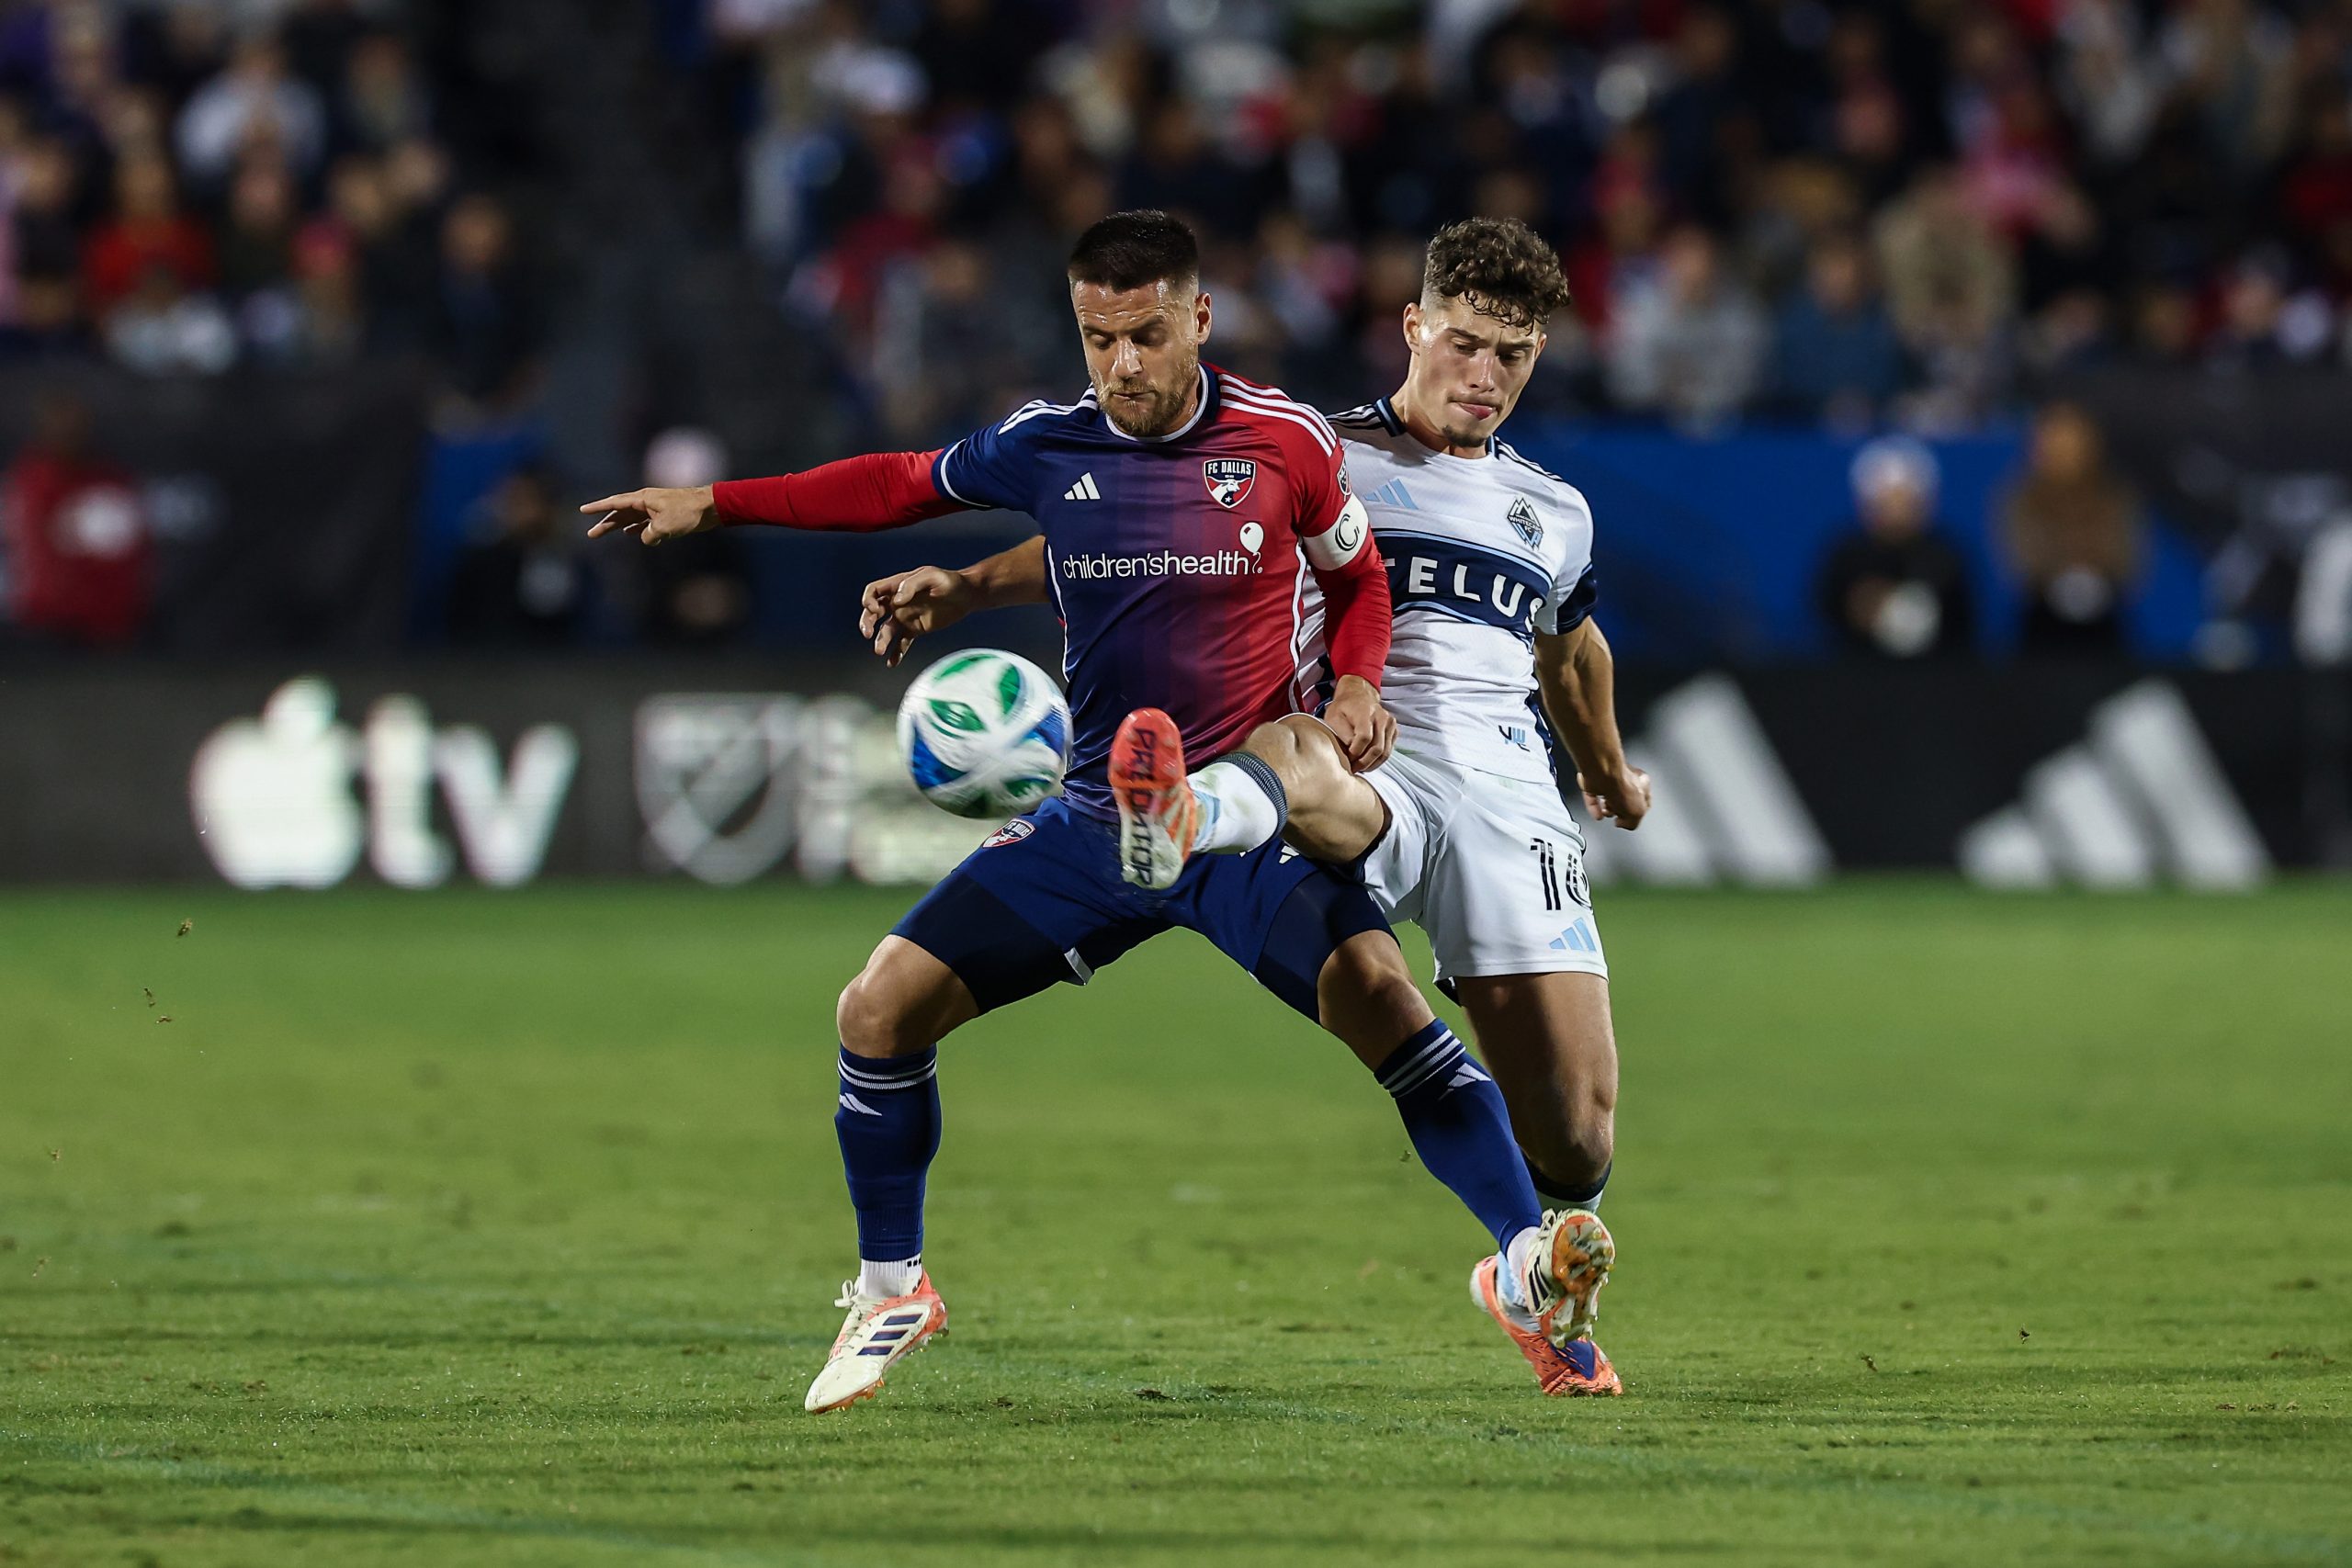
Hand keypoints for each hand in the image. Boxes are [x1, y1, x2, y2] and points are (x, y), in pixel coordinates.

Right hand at [580, 485, 718, 545]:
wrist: (710, 507)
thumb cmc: (687, 512)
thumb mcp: (664, 526)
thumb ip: (649, 534)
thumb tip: (644, 538)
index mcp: (643, 499)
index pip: (615, 503)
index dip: (598, 507)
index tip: (583, 510)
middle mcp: (646, 502)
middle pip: (620, 512)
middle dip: (605, 523)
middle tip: (591, 534)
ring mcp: (655, 508)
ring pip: (631, 518)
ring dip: (618, 526)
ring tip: (604, 533)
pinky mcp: (665, 516)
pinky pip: (644, 522)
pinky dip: (636, 528)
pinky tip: (631, 533)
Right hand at [859, 565, 977, 666]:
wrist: (966, 596)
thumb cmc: (950, 581)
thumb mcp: (931, 576)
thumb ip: (912, 585)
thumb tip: (897, 601)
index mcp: (898, 586)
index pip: (874, 591)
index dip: (869, 600)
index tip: (875, 609)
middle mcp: (898, 602)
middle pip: (873, 612)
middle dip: (867, 622)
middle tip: (868, 633)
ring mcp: (906, 617)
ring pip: (887, 631)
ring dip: (881, 641)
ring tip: (880, 651)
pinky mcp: (916, 629)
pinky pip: (902, 643)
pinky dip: (896, 653)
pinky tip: (892, 663)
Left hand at [1322, 675, 1396, 771]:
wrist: (1357, 696)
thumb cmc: (1343, 708)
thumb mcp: (1334, 717)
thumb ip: (1341, 733)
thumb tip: (1350, 750)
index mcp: (1365, 712)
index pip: (1365, 737)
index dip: (1355, 752)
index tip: (1347, 759)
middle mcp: (1382, 717)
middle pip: (1377, 748)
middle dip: (1363, 762)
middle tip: (1352, 769)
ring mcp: (1390, 724)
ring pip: (1385, 752)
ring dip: (1371, 764)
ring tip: (1359, 768)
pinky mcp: (1394, 730)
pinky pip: (1389, 751)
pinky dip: (1378, 760)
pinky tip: (1367, 762)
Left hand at [1579, 764, 1650, 828]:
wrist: (1603, 775)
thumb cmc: (1623, 787)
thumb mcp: (1637, 813)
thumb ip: (1633, 823)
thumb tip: (1623, 824)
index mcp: (1642, 783)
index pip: (1644, 801)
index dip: (1638, 813)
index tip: (1632, 820)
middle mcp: (1626, 779)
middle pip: (1624, 801)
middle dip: (1621, 811)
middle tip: (1619, 816)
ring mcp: (1608, 780)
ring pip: (1609, 798)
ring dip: (1607, 810)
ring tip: (1606, 813)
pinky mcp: (1593, 782)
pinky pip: (1593, 798)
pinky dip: (1594, 807)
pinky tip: (1597, 814)